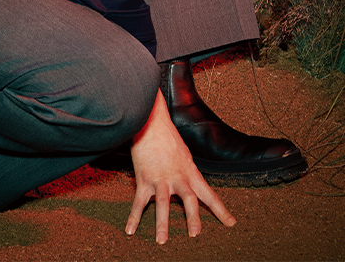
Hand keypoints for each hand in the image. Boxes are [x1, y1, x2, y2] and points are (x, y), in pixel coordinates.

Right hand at [125, 89, 235, 243]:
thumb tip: (188, 180)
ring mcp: (160, 179)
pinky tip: (130, 229)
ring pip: (164, 204)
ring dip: (162, 224)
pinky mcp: (145, 178)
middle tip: (196, 235)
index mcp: (190, 171)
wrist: (151, 120)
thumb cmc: (166, 134)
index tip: (232, 223)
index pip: (209, 194)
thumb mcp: (183, 153)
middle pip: (189, 201)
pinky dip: (134, 216)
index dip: (221, 210)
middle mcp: (178, 177)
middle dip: (193, 219)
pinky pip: (139, 201)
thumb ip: (186, 169)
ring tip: (161, 241)